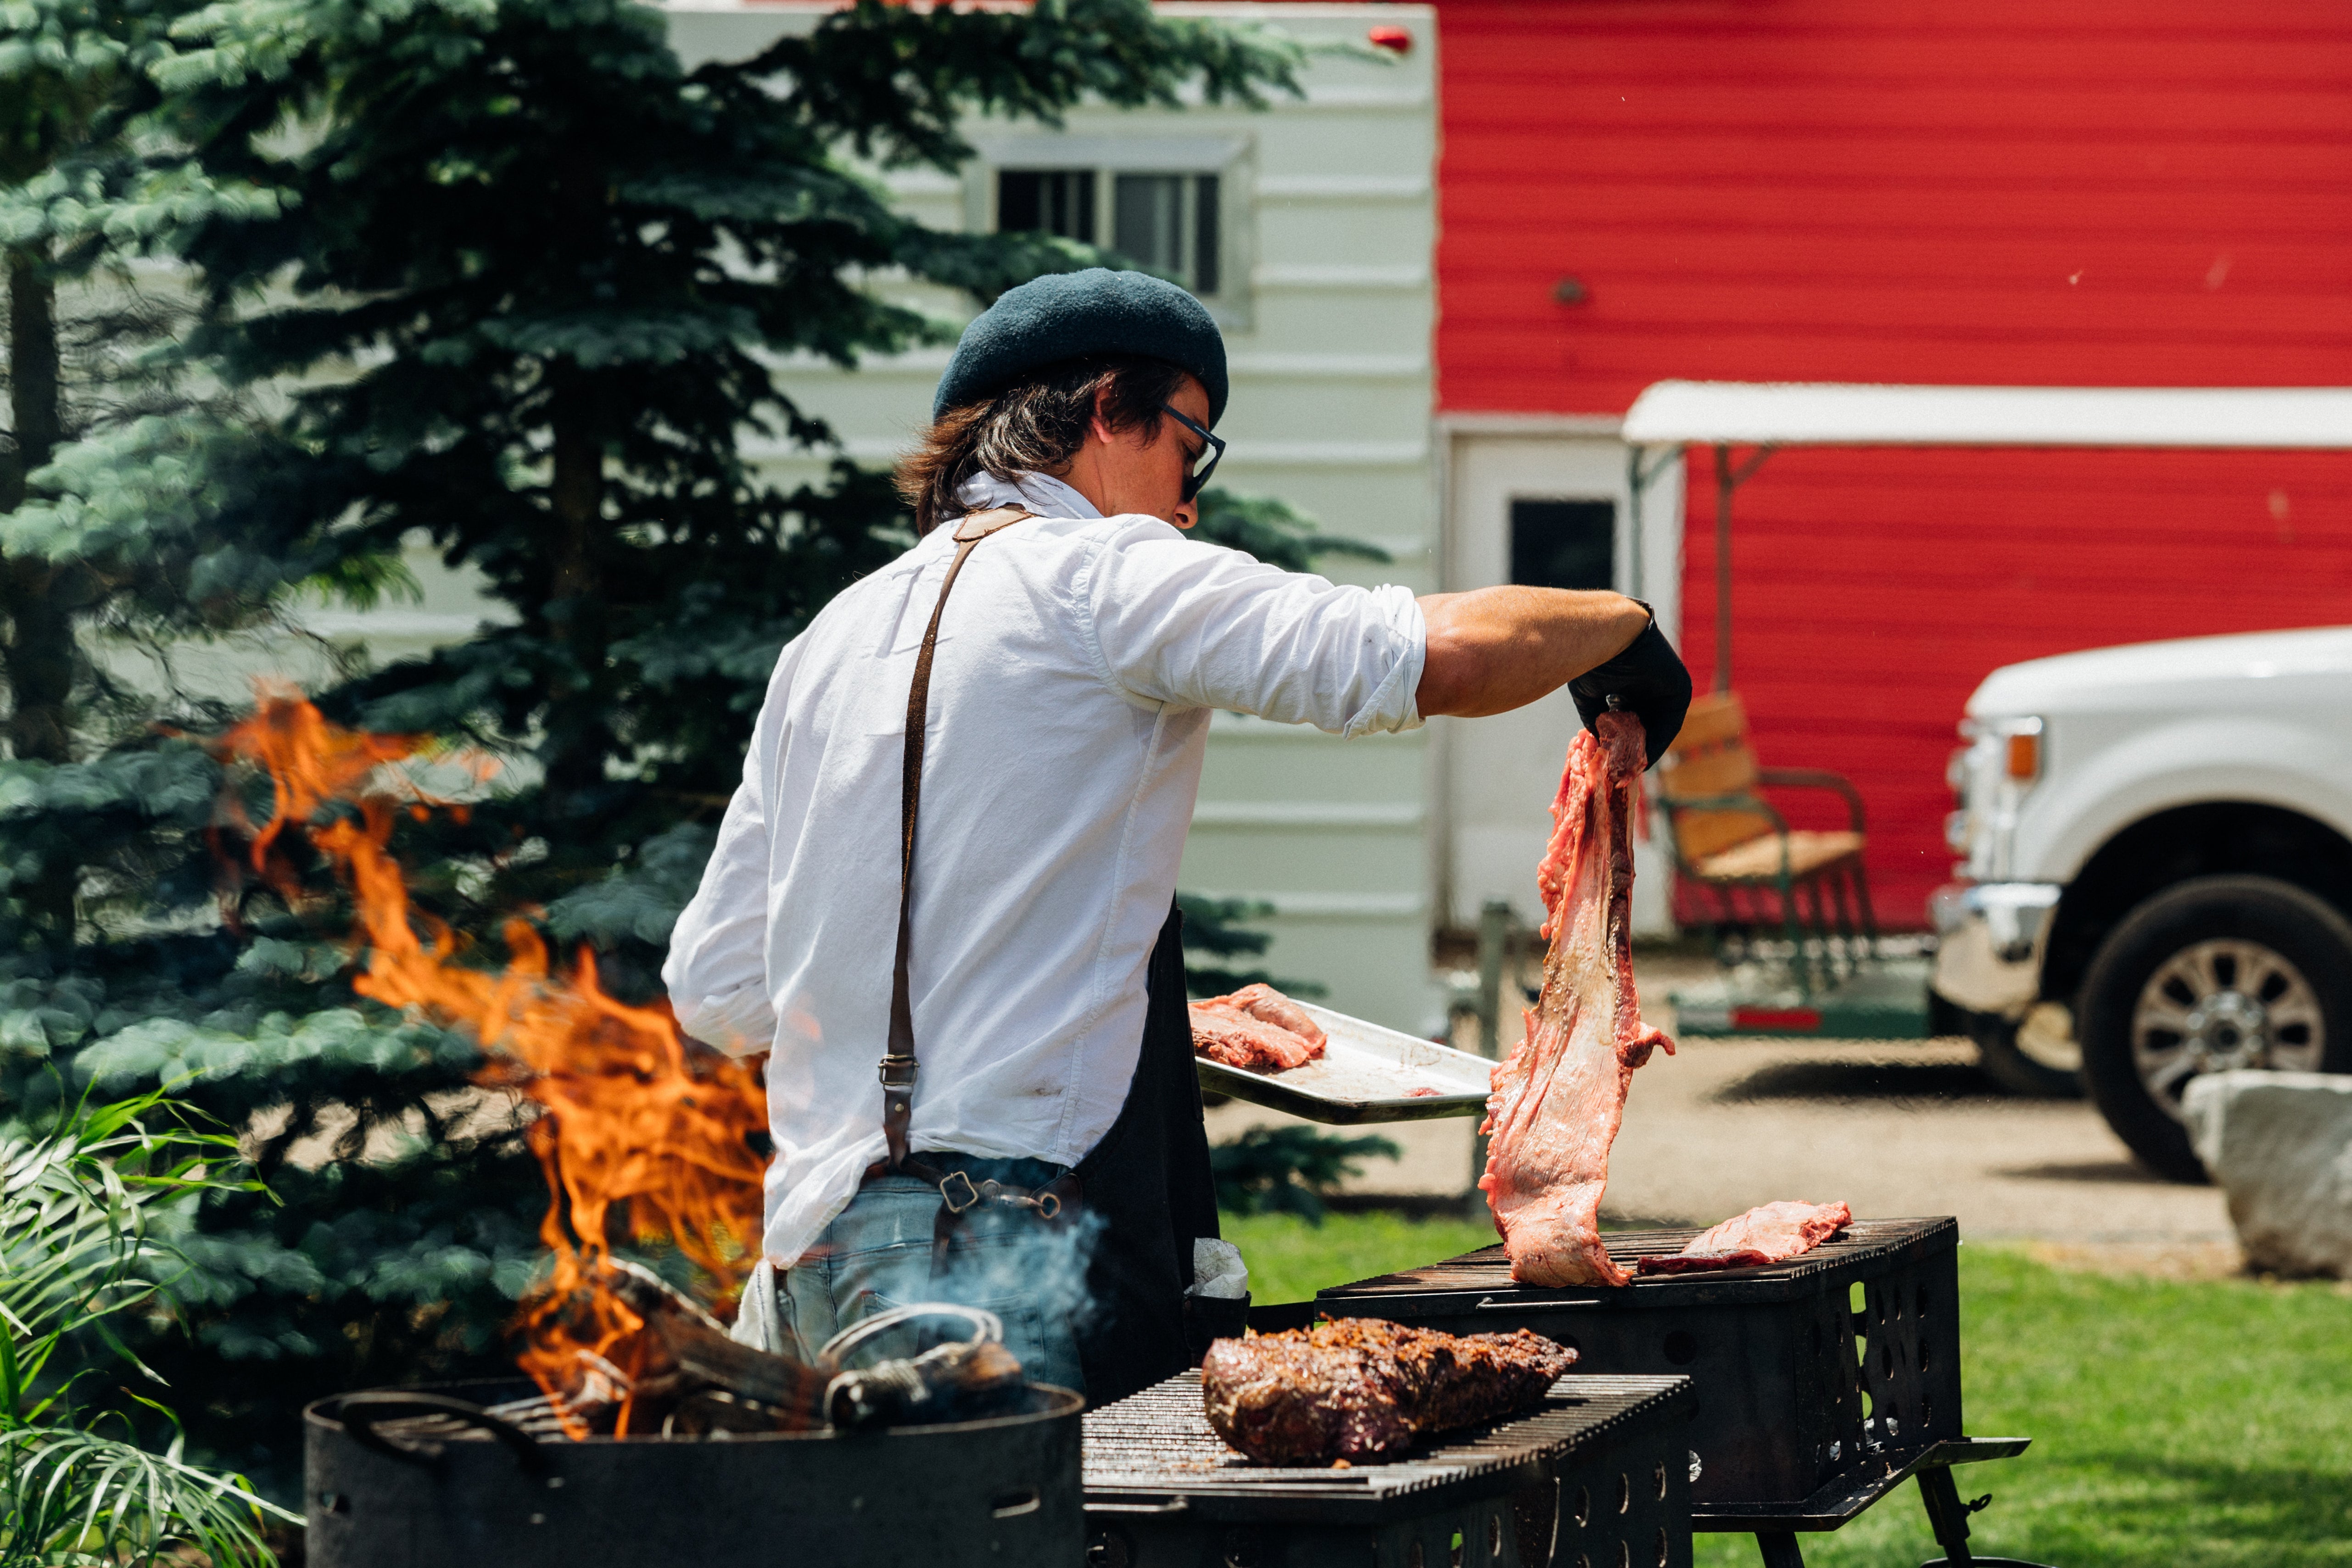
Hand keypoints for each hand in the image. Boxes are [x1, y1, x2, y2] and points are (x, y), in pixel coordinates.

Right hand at [1568, 605, 1691, 767]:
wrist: (1604, 632)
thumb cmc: (1590, 656)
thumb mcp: (1590, 695)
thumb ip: (1596, 717)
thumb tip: (1598, 743)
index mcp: (1635, 681)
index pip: (1633, 718)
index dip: (1622, 743)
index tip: (1612, 763)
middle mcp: (1655, 684)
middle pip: (1647, 726)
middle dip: (1633, 751)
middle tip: (1621, 773)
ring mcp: (1670, 685)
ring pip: (1658, 727)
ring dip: (1644, 751)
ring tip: (1628, 771)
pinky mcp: (1680, 688)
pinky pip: (1669, 724)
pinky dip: (1655, 744)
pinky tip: (1639, 760)